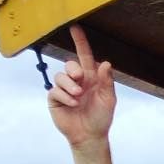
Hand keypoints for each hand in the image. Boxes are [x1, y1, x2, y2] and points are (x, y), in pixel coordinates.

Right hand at [47, 25, 115, 146]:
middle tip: (80, 80)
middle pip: (69, 64)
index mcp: (91, 78)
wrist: (90, 136)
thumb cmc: (101, 117)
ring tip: (78, 97)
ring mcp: (64, 89)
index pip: (84, 56)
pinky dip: (65, 97)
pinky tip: (73, 104)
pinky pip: (55, 90)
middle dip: (73, 70)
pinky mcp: (55, 99)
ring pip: (60, 76)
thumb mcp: (108, 99)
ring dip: (70, 86)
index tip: (75, 27)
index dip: (80, 42)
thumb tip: (105, 63)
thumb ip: (106, 82)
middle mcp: (76, 81)